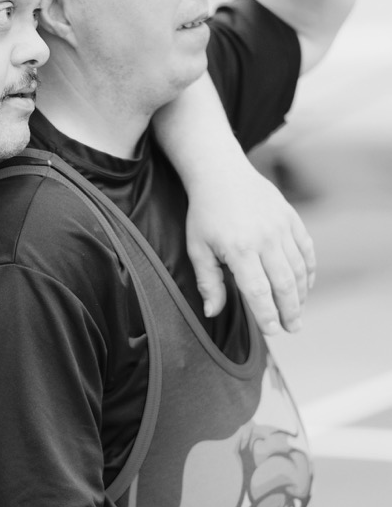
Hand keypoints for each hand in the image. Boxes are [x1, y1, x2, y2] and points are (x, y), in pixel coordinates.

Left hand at [185, 159, 315, 332]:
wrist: (222, 174)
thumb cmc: (206, 214)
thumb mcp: (198, 248)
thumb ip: (208, 282)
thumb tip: (212, 312)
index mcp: (239, 249)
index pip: (258, 291)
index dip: (266, 314)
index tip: (273, 331)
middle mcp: (265, 238)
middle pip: (283, 283)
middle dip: (290, 310)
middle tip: (292, 328)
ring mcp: (281, 227)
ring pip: (298, 268)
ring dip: (301, 294)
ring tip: (298, 313)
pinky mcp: (291, 218)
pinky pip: (306, 248)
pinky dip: (309, 270)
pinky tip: (306, 286)